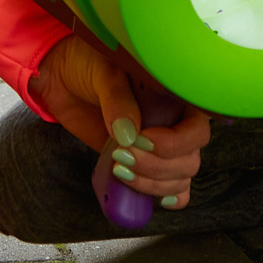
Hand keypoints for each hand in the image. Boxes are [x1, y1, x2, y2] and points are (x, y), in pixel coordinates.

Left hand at [30, 35, 209, 207]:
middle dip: (157, 166)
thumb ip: (117, 99)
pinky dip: (170, 196)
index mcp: (176, 92)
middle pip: (190, 157)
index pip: (199, 125)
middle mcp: (176, 120)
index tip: (142, 139)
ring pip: (181, 176)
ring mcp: (162, 144)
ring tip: (119, 170)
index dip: (176, 140)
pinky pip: (174, 188)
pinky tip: (156, 199)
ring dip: (154, 183)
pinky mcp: (146, 162)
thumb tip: (128, 134)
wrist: (63, 79)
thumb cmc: (89, 64)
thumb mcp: (104, 73)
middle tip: (121, 156)